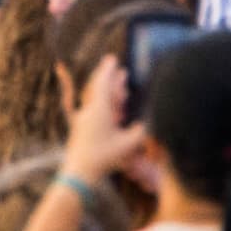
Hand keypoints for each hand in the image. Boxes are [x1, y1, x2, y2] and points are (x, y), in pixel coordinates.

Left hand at [61, 51, 157, 205]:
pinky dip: (105, 105)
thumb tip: (150, 123)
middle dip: (110, 79)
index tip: (112, 59)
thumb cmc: (105, 157)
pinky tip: (115, 109)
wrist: (80, 171)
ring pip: (97, 100)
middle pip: (99, 89)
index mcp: (99, 110)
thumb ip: (142, 132)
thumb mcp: (128, 145)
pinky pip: (94, 110)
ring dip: (109, 92)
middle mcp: (89, 111)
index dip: (108, 71)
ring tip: (122, 88)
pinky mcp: (82, 128)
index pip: (103, 84)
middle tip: (120, 70)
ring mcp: (84, 119)